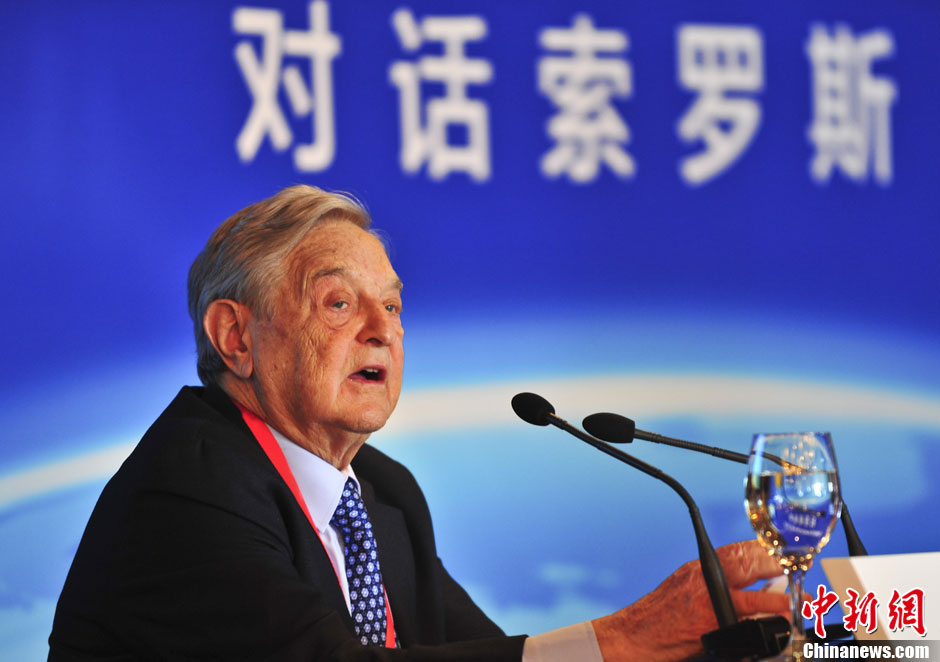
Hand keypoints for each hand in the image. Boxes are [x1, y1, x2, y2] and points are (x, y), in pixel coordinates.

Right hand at [591, 540, 789, 661]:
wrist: (636, 635)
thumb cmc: (661, 614)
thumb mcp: (686, 585)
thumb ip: (716, 581)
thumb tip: (751, 581)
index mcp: (700, 567)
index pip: (738, 550)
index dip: (764, 548)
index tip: (784, 548)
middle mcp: (705, 579)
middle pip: (747, 561)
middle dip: (775, 561)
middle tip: (798, 563)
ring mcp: (710, 602)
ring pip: (752, 591)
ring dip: (779, 591)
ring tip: (801, 594)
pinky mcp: (712, 625)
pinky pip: (748, 619)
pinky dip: (768, 618)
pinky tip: (784, 618)